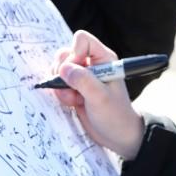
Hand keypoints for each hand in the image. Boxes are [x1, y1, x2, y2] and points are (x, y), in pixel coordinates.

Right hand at [50, 30, 144, 159]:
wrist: (117, 136)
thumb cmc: (115, 115)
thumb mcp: (100, 97)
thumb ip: (82, 80)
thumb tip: (63, 68)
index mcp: (104, 58)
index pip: (81, 39)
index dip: (75, 53)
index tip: (77, 71)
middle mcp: (92, 64)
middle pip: (65, 53)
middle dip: (62, 71)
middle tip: (72, 88)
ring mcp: (82, 76)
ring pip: (59, 69)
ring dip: (60, 85)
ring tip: (74, 98)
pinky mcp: (75, 88)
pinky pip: (58, 83)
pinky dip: (61, 93)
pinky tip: (72, 103)